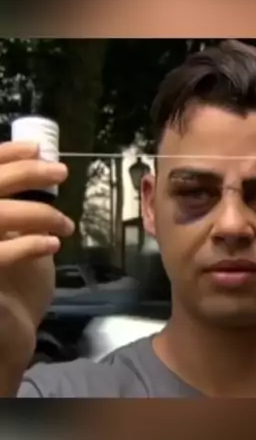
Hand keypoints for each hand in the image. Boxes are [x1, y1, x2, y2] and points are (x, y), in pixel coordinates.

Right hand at [0, 141, 73, 392]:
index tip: (37, 147)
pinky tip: (51, 245)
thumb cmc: (4, 291)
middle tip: (61, 172)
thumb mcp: (3, 237)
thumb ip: (7, 209)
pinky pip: (1, 253)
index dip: (5, 154)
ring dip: (38, 213)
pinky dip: (29, 243)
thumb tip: (34, 170)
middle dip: (27, 173)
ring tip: (65, 223)